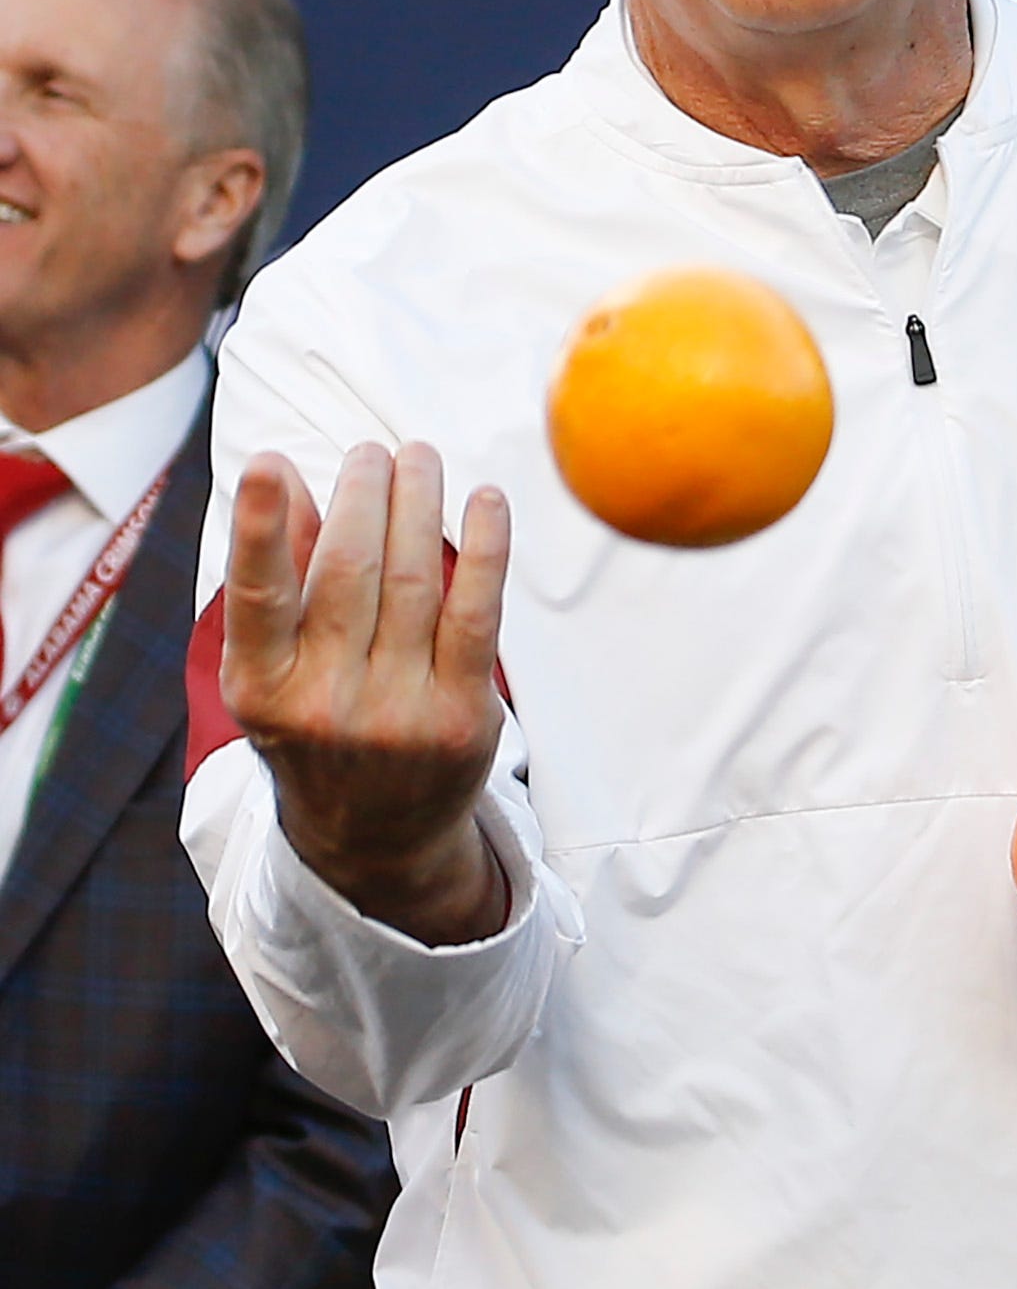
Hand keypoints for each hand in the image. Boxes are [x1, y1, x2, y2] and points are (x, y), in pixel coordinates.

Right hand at [222, 443, 512, 946]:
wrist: (376, 838)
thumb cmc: (319, 725)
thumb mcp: (275, 671)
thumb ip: (284, 580)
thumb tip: (298, 483)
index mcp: (261, 687)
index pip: (258, 597)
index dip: (263, 526)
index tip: (272, 461)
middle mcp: (324, 702)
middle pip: (351, 570)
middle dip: (365, 494)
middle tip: (373, 450)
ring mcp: (397, 713)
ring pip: (414, 581)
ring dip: (420, 503)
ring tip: (418, 457)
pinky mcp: (461, 716)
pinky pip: (477, 613)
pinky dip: (486, 548)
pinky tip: (486, 500)